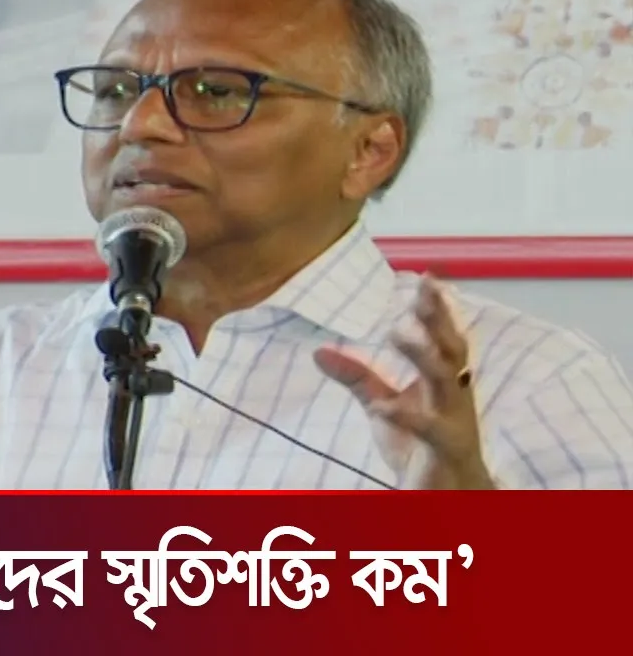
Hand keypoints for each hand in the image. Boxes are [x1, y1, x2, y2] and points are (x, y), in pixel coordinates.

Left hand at [313, 275, 494, 489]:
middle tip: (423, 292)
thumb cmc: (420, 447)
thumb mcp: (385, 407)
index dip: (437, 309)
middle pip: (452, 351)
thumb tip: (318, 351)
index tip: (426, 276)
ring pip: (449, 383)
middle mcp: (455, 396)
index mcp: (444, 382)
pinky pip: (432, 430)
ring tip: (398, 333)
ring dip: (425, 356)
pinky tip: (383, 406)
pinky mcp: (448, 451)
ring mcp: (456, 422)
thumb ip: (358, 378)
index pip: (442, 339)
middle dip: (439, 320)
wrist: (447, 497)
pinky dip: (407, 415)